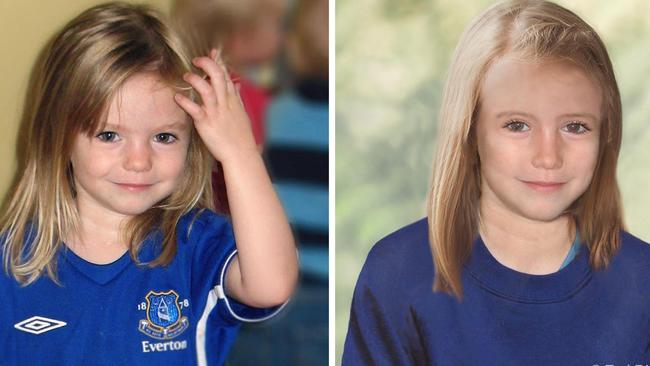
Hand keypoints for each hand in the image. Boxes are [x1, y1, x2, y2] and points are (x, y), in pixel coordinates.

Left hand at [174, 49, 256, 163]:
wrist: (241, 154)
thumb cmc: (241, 136)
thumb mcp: (242, 113)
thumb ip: (237, 97)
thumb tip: (236, 84)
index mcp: (233, 100)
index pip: (226, 75)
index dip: (219, 61)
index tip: (212, 51)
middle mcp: (225, 103)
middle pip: (217, 75)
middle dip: (207, 63)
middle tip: (196, 60)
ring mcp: (216, 112)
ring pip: (206, 89)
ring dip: (195, 79)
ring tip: (186, 76)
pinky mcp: (207, 123)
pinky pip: (194, 109)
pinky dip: (185, 101)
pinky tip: (177, 97)